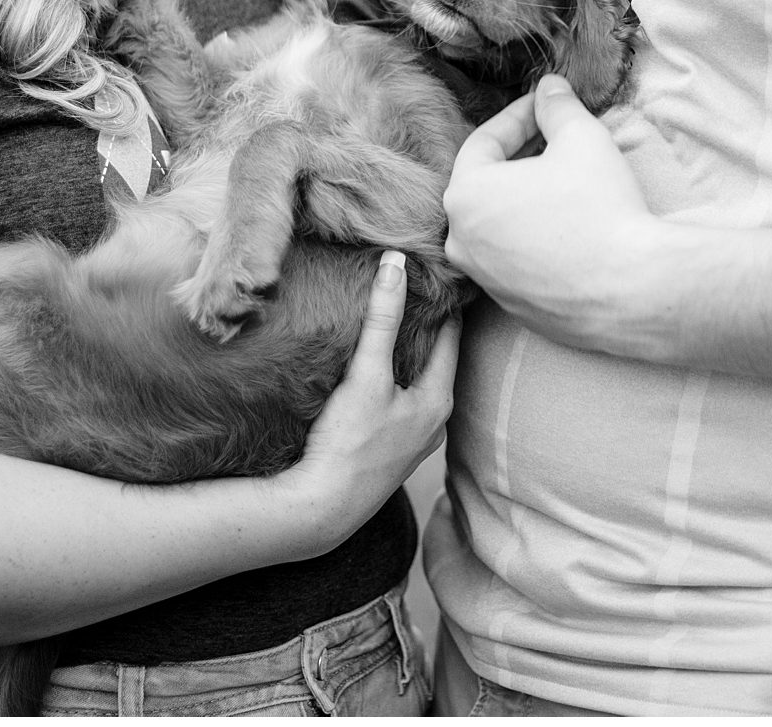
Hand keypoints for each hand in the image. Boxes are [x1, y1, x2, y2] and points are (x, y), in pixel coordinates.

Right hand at [281, 251, 457, 548]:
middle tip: (415, 287)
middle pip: (436, 360)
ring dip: (408, 356)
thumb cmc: (348, 444)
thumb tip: (397, 263)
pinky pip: (398, 403)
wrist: (319, 509)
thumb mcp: (366, 375)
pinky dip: (392, 380)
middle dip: (425, 327)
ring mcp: (411, 440)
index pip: (452, 335)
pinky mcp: (387, 452)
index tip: (437, 272)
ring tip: (393, 322)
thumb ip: (382, 318)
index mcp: (438, 400)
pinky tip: (373, 373)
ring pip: (417, 383)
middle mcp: (433, 421)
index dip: (444, 302)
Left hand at [445, 75, 680, 359]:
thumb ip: (557, 107)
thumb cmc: (601, 208)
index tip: (548, 104)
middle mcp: (463, 243)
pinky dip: (537, 237)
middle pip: (487, 184)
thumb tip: (549, 88)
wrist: (633, 291)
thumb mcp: (581, 138)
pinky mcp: (515, 307)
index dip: (519, 115)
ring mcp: (487, 280)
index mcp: (465, 196)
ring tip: (565, 180)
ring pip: (501, 224)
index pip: (485, 141)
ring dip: (527, 198)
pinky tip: (572, 226)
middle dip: (521, 156)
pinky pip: (520, 260)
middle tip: (557, 137)